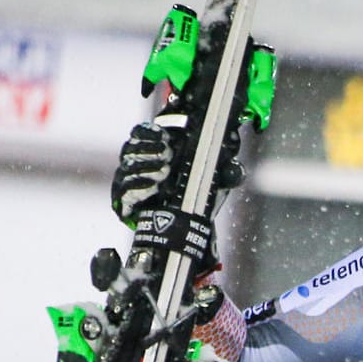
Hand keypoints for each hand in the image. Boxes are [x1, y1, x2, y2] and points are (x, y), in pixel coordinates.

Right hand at [109, 116, 246, 226]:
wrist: (183, 229)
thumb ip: (227, 173)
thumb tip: (237, 169)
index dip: (150, 132)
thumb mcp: (214, 182)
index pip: (142, 132)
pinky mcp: (125, 201)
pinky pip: (125, 191)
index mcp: (155, 150)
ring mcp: (129, 181)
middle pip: (131, 147)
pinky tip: (153, 186)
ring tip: (163, 171)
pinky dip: (138, 187)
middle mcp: (138, 163)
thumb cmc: (196, 198)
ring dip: (145, 167)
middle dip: (149, 149)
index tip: (165, 136)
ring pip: (128, 167)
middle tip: (167, 154)